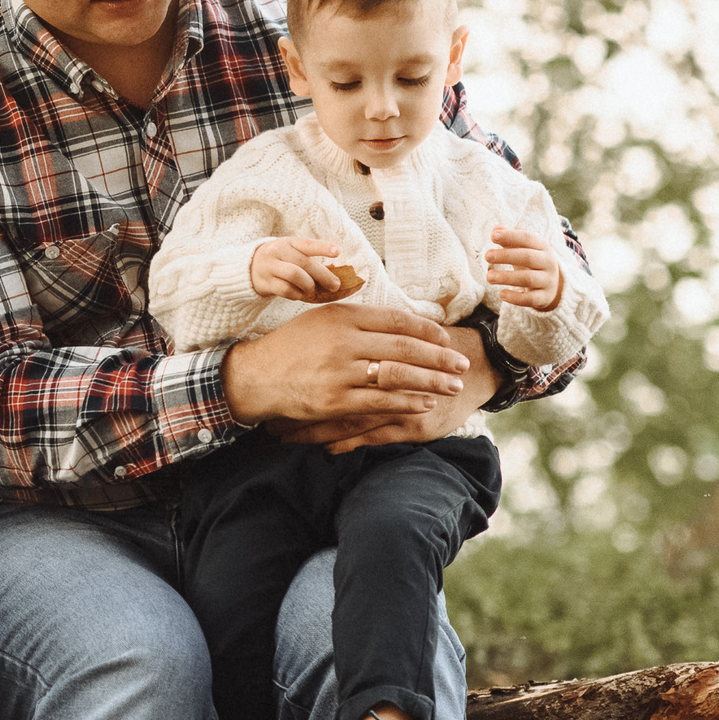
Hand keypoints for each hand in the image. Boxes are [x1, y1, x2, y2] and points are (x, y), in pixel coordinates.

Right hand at [224, 302, 467, 428]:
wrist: (256, 376)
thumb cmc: (293, 346)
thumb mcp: (322, 320)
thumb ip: (359, 319)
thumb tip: (403, 321)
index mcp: (342, 316)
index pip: (397, 320)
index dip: (427, 330)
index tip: (446, 338)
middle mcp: (343, 342)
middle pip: (405, 348)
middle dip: (439, 357)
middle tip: (462, 363)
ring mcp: (339, 373)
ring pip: (398, 376)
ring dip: (431, 381)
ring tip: (452, 386)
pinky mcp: (335, 401)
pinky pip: (381, 402)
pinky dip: (408, 402)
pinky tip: (425, 403)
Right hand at [249, 237, 352, 302]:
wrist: (249, 267)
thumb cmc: (279, 260)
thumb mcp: (290, 252)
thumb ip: (307, 259)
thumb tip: (333, 275)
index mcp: (288, 242)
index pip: (307, 244)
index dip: (323, 247)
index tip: (337, 252)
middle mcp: (278, 252)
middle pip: (304, 263)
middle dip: (323, 276)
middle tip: (335, 285)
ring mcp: (270, 266)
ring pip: (295, 276)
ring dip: (309, 286)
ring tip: (313, 291)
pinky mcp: (265, 282)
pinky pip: (286, 290)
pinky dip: (297, 294)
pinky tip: (300, 295)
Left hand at [485, 226, 563, 310]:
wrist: (552, 286)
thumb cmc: (531, 263)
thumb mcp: (523, 249)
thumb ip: (509, 239)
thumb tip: (496, 229)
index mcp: (542, 247)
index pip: (527, 238)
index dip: (511, 236)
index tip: (493, 236)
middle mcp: (548, 263)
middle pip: (527, 257)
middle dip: (506, 256)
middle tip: (487, 256)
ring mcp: (548, 281)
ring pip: (528, 279)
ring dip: (506, 277)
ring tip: (489, 277)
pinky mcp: (544, 298)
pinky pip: (531, 299)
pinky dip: (516, 297)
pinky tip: (501, 294)